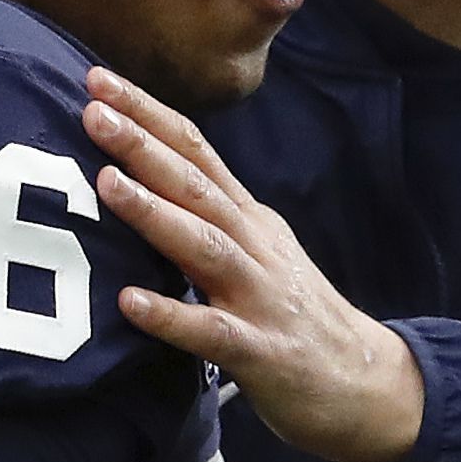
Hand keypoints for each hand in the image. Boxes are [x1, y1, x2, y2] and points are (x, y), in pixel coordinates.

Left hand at [83, 67, 423, 461]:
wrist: (367, 382)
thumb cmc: (293, 316)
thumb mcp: (257, 252)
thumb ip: (207, 218)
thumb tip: (140, 180)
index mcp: (248, 217)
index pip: (196, 150)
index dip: (149, 113)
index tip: (99, 79)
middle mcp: (254, 245)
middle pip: (196, 184)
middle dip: (143, 144)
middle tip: (93, 109)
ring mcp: (260, 296)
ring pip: (204, 245)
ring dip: (155, 212)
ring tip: (106, 182)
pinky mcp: (262, 351)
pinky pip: (211, 330)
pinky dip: (171, 315)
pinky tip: (129, 303)